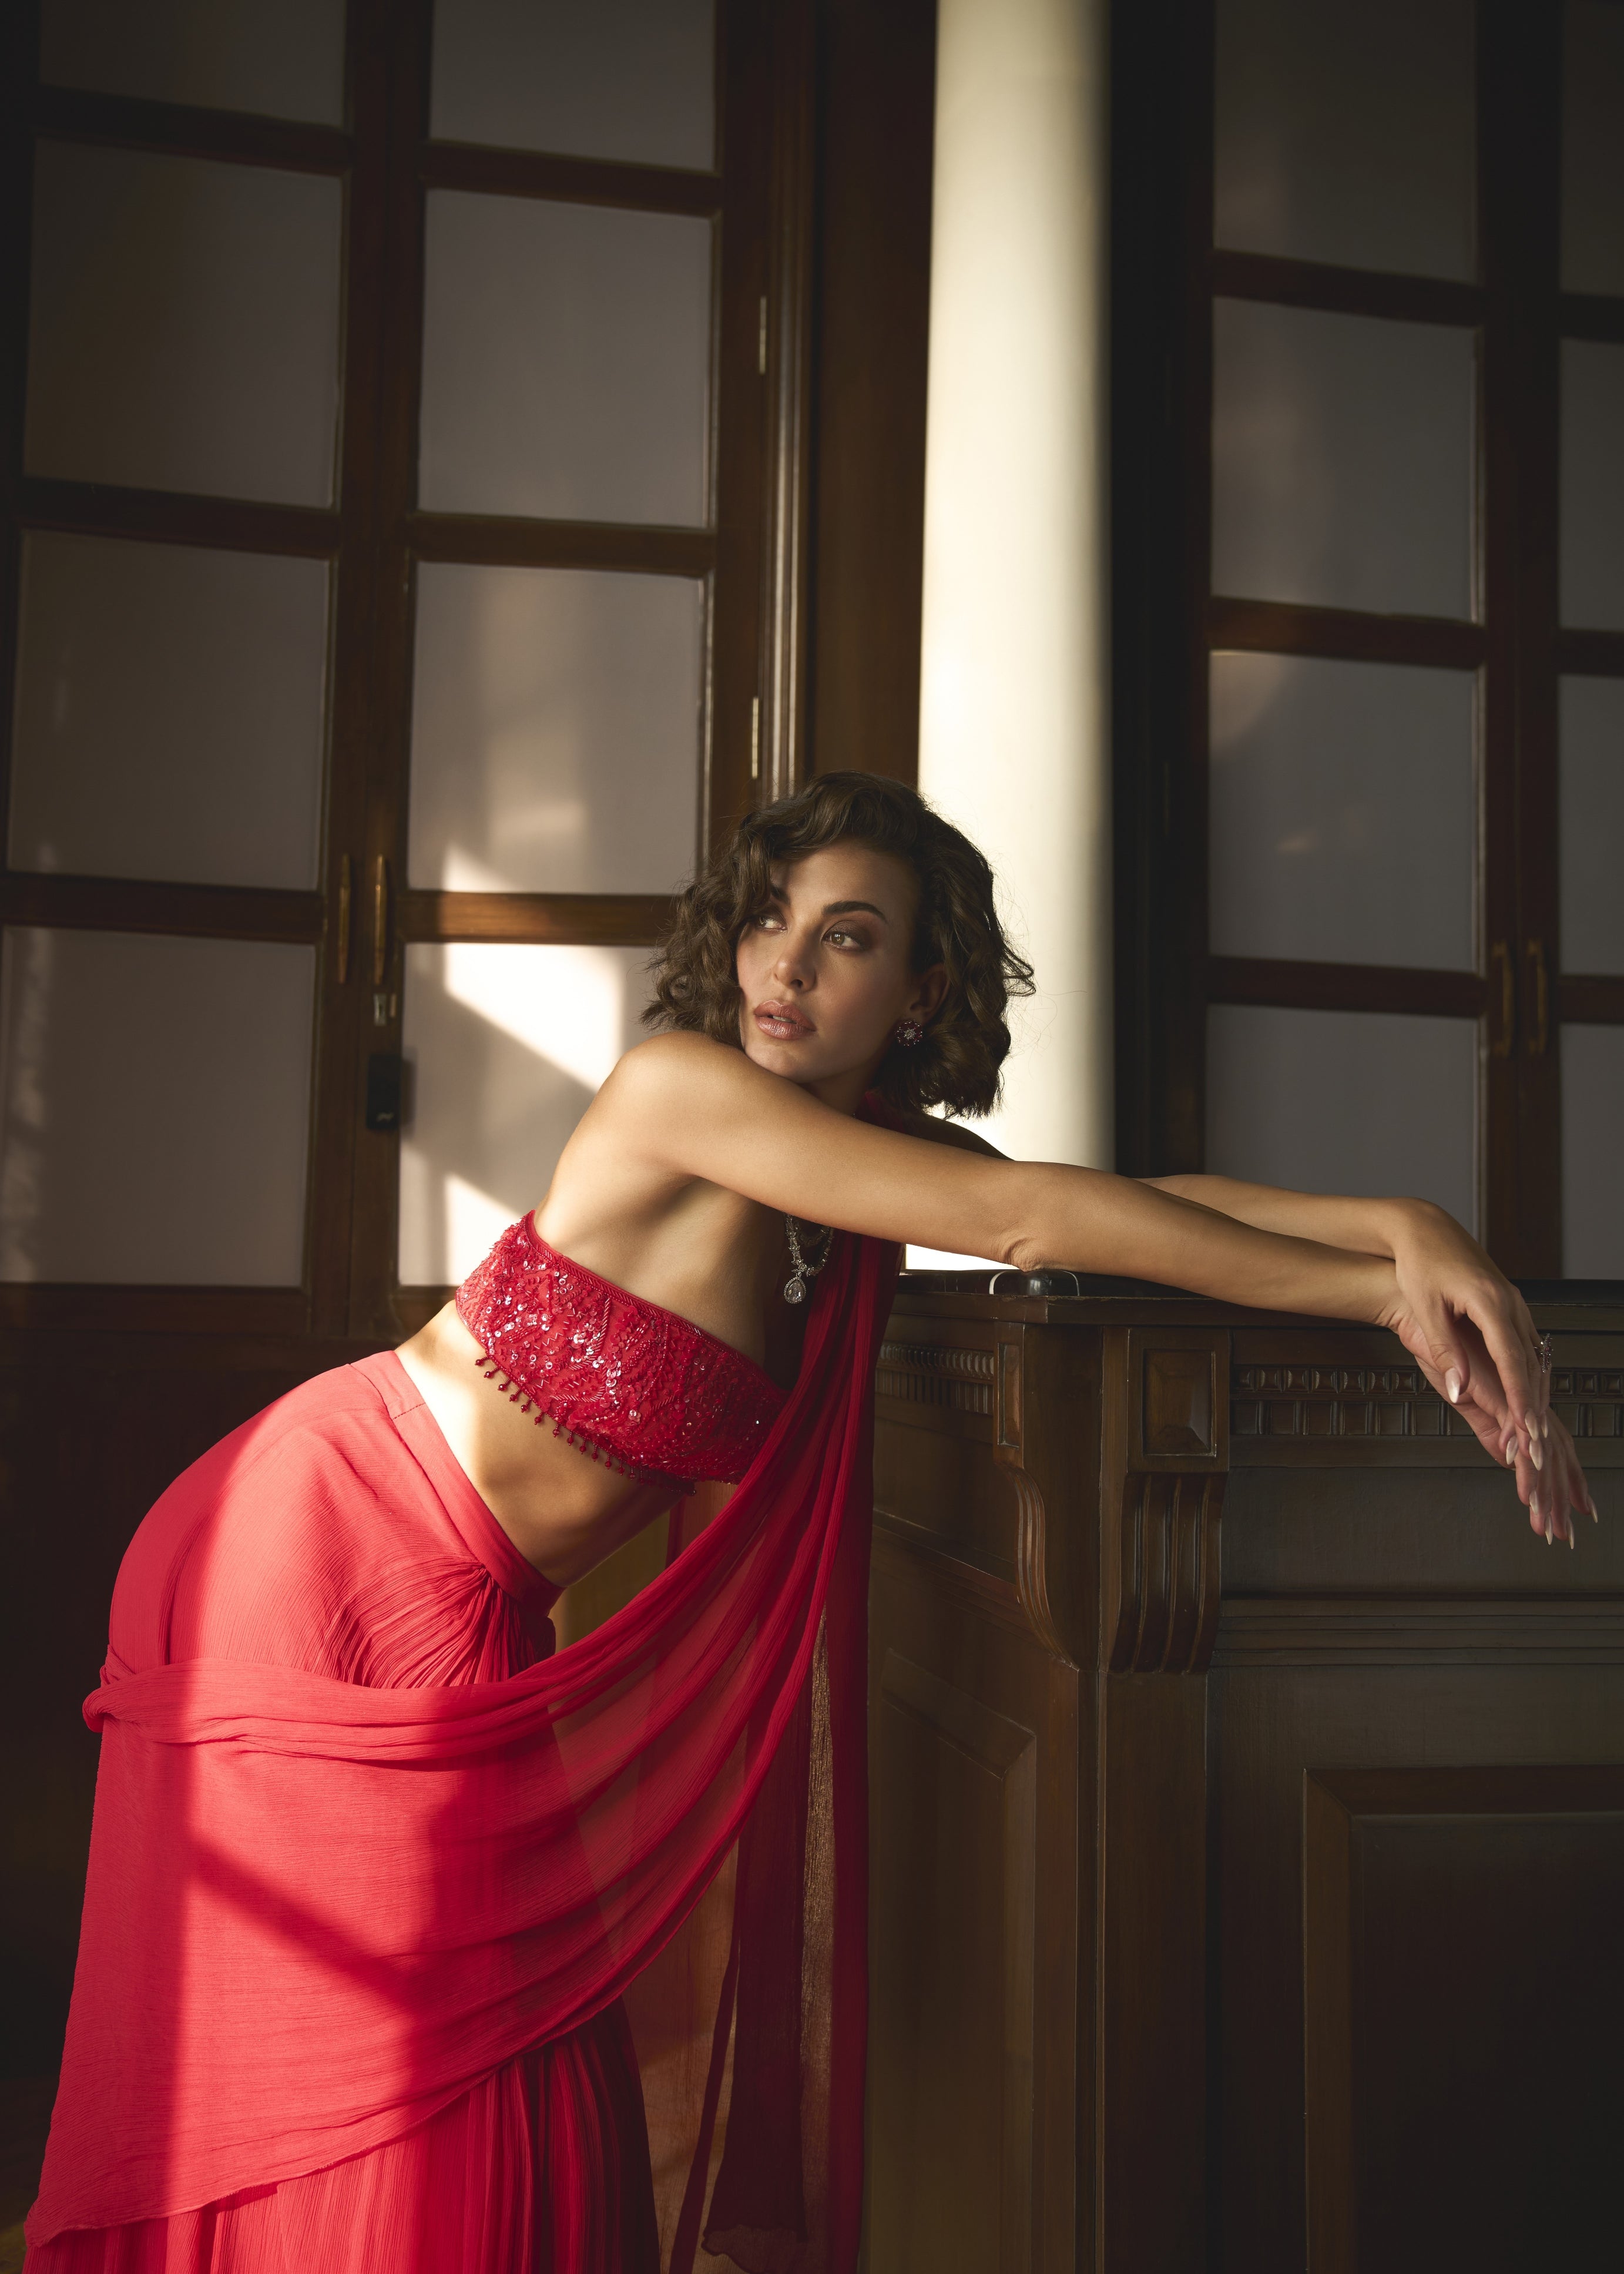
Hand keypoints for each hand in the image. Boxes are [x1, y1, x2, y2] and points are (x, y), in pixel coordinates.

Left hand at [1375, 1202, 1595, 1544]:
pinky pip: (1525, 1345)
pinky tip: (1528, 1395)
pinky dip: (1527, 1373)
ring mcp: (1512, 1303)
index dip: (1520, 1398)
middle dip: (1535, 1405)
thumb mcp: (1425, 1308)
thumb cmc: (1419, 1264)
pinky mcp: (1507, 1304)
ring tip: (1535, 1430)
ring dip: (1535, 1392)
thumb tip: (1458, 1391)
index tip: (1526, 1428)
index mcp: (1490, 1303)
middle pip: (1529, 1363)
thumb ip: (1443, 1351)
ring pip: (1532, 1356)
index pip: (1512, 1360)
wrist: (1423, 1229)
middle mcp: (1510, 1303)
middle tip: (1538, 1442)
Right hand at [1422, 1318, 1595, 1544]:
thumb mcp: (1465, 1397)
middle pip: (1554, 1448)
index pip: (1552, 1445)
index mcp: (1521, 1397)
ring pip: (1535, 1439)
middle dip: (1560, 1492)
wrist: (1416, 1309)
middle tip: (1564, 1528)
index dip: (1565, 1480)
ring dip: (1539, 1478)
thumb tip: (1509, 1457)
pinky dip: (1517, 1443)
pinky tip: (1521, 1463)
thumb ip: (1489, 1427)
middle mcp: (1522, 1393)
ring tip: (1541, 1509)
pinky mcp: (1490, 1381)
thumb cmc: (1441, 1346)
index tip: (1570, 1512)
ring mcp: (1510, 1386)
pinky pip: (1509, 1417)